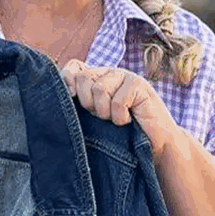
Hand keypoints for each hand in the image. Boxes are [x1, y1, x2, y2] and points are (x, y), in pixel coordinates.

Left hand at [60, 62, 176, 159]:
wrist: (156, 147)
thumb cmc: (123, 135)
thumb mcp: (95, 120)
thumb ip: (80, 105)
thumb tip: (58, 99)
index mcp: (95, 79)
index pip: (72, 68)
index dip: (67, 83)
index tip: (74, 102)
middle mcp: (108, 74)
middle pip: (82, 78)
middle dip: (88, 105)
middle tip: (102, 117)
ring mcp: (125, 76)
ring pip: (99, 89)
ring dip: (105, 113)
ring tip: (116, 120)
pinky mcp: (139, 84)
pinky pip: (118, 101)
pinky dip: (120, 117)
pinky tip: (129, 121)